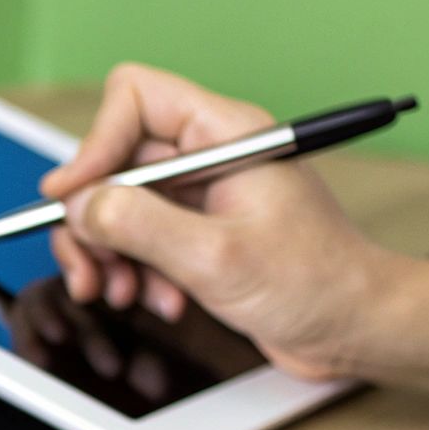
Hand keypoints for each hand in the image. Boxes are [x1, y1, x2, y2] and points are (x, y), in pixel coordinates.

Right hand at [41, 63, 428, 389]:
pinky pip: (138, 240)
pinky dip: (133, 272)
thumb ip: (140, 226)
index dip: (96, 143)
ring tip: (121, 292)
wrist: (355, 330)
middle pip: (115, 161)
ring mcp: (200, 196)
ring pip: (118, 205)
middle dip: (94, 218)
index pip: (135, 99)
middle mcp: (208, 156)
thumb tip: (81, 205)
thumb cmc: (317, 285)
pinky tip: (157, 299)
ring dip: (109, 254)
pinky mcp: (195, 233)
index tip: (73, 196)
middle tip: (90, 264)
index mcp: (226, 135)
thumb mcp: (216, 257)